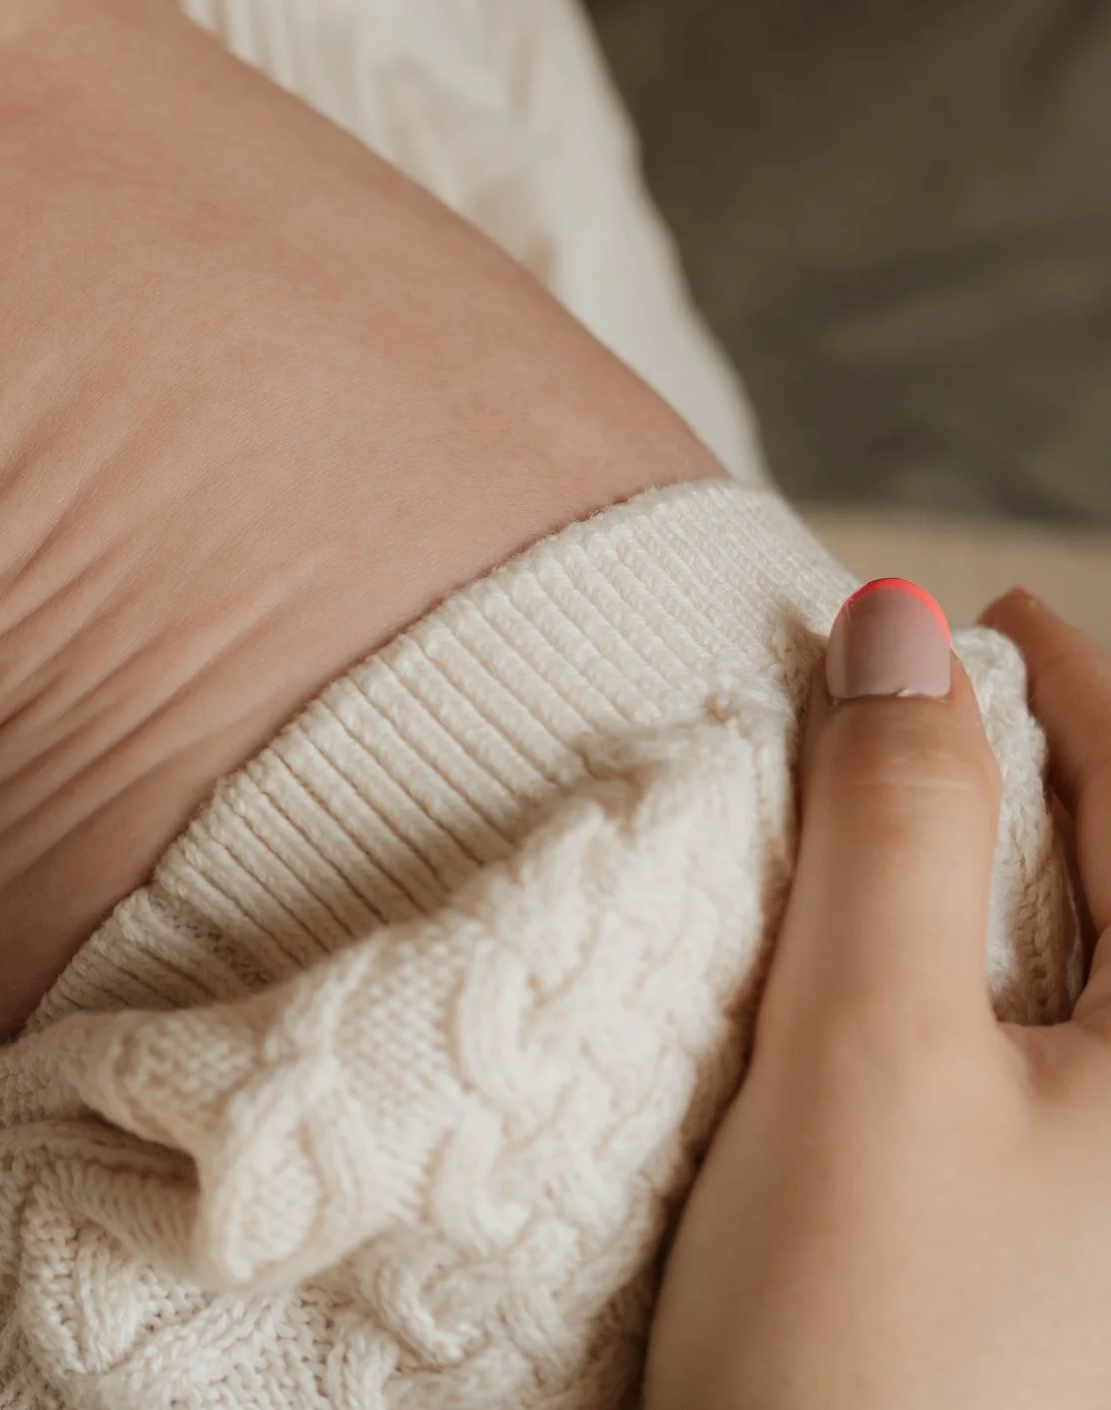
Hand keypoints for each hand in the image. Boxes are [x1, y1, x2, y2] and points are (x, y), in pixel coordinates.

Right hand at [646, 584, 1110, 1408]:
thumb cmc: (865, 1348)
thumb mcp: (867, 1048)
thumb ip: (894, 820)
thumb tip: (893, 620)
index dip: (1079, 684)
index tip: (986, 614)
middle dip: (1056, 785)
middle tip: (944, 716)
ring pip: (1103, 991)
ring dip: (1017, 893)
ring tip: (918, 838)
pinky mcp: (1070, 1270)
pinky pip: (1059, 1080)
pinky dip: (993, 998)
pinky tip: (914, 1001)